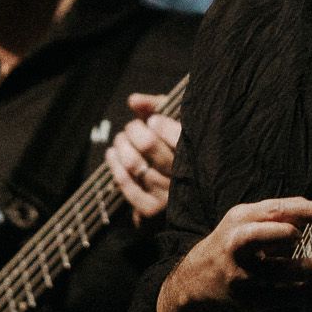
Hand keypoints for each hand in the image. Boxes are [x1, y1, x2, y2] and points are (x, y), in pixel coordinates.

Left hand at [106, 91, 180, 222]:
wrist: (193, 193)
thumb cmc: (184, 146)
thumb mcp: (179, 120)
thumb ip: (158, 105)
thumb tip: (133, 101)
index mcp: (199, 155)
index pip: (175, 135)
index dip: (158, 123)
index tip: (152, 121)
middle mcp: (184, 177)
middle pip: (147, 144)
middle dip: (134, 130)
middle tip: (132, 128)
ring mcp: (168, 196)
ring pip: (134, 164)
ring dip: (121, 145)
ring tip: (121, 139)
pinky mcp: (152, 210)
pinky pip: (127, 187)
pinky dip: (115, 168)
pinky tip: (112, 154)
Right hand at [157, 197, 311, 311]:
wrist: (194, 283)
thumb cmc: (229, 246)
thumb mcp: (244, 222)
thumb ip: (275, 215)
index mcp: (239, 220)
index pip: (275, 210)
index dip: (305, 210)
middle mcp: (237, 244)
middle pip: (266, 233)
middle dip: (295, 232)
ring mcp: (241, 274)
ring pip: (279, 270)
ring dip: (311, 268)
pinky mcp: (248, 299)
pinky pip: (282, 296)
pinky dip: (307, 293)